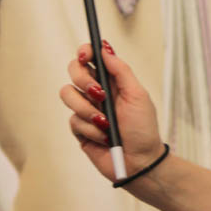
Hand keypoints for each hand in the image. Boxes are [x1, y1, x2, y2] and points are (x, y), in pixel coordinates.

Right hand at [60, 41, 162, 182]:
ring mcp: (86, 109)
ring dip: (87, 109)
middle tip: (100, 95)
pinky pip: (73, 120)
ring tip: (105, 123)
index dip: (85, 52)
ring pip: (67, 94)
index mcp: (113, 81)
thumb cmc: (143, 129)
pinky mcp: (79, 128)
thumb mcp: (137, 95)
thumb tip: (104, 48)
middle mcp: (97, 92)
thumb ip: (121, 71)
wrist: (139, 162)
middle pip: (74, 71)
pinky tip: (104, 137)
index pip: (91, 58)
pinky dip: (90, 129)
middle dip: (84, 81)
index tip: (85, 55)